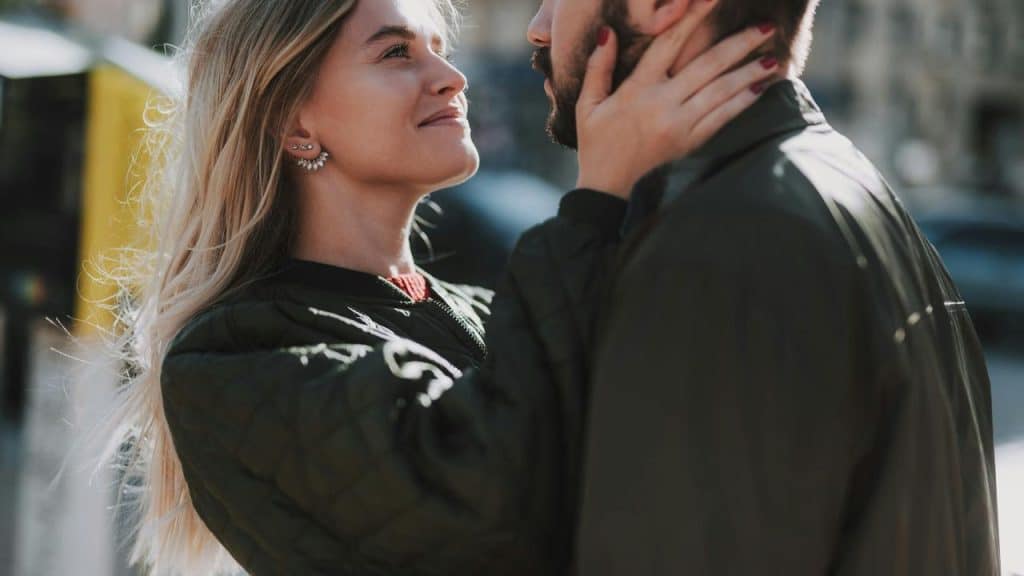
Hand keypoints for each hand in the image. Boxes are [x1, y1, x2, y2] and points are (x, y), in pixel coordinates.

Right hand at [575, 0, 779, 198]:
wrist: (607, 191)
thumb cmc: (597, 146)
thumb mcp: (587, 106)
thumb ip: (598, 68)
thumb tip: (608, 33)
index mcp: (636, 88)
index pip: (669, 42)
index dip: (693, 16)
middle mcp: (662, 103)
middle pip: (707, 64)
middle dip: (740, 43)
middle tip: (766, 26)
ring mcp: (679, 125)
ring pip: (721, 91)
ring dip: (750, 72)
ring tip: (774, 57)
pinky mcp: (690, 144)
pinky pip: (722, 118)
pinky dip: (743, 102)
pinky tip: (760, 88)